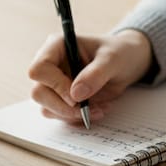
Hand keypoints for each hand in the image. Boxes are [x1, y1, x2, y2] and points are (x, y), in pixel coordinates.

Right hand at [28, 28, 153, 124]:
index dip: (54, 85)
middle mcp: (51, 65)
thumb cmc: (119, 53)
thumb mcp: (113, 59)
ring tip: (99, 108)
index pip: (39, 69)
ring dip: (73, 115)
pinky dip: (78, 118)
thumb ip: (96, 74)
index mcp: (57, 46)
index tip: (76, 97)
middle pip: (38, 93)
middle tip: (87, 110)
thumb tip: (75, 94)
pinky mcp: (62, 99)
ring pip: (47, 108)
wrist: (127, 63)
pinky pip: (60, 115)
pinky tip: (98, 109)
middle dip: (63, 107)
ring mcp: (54, 84)